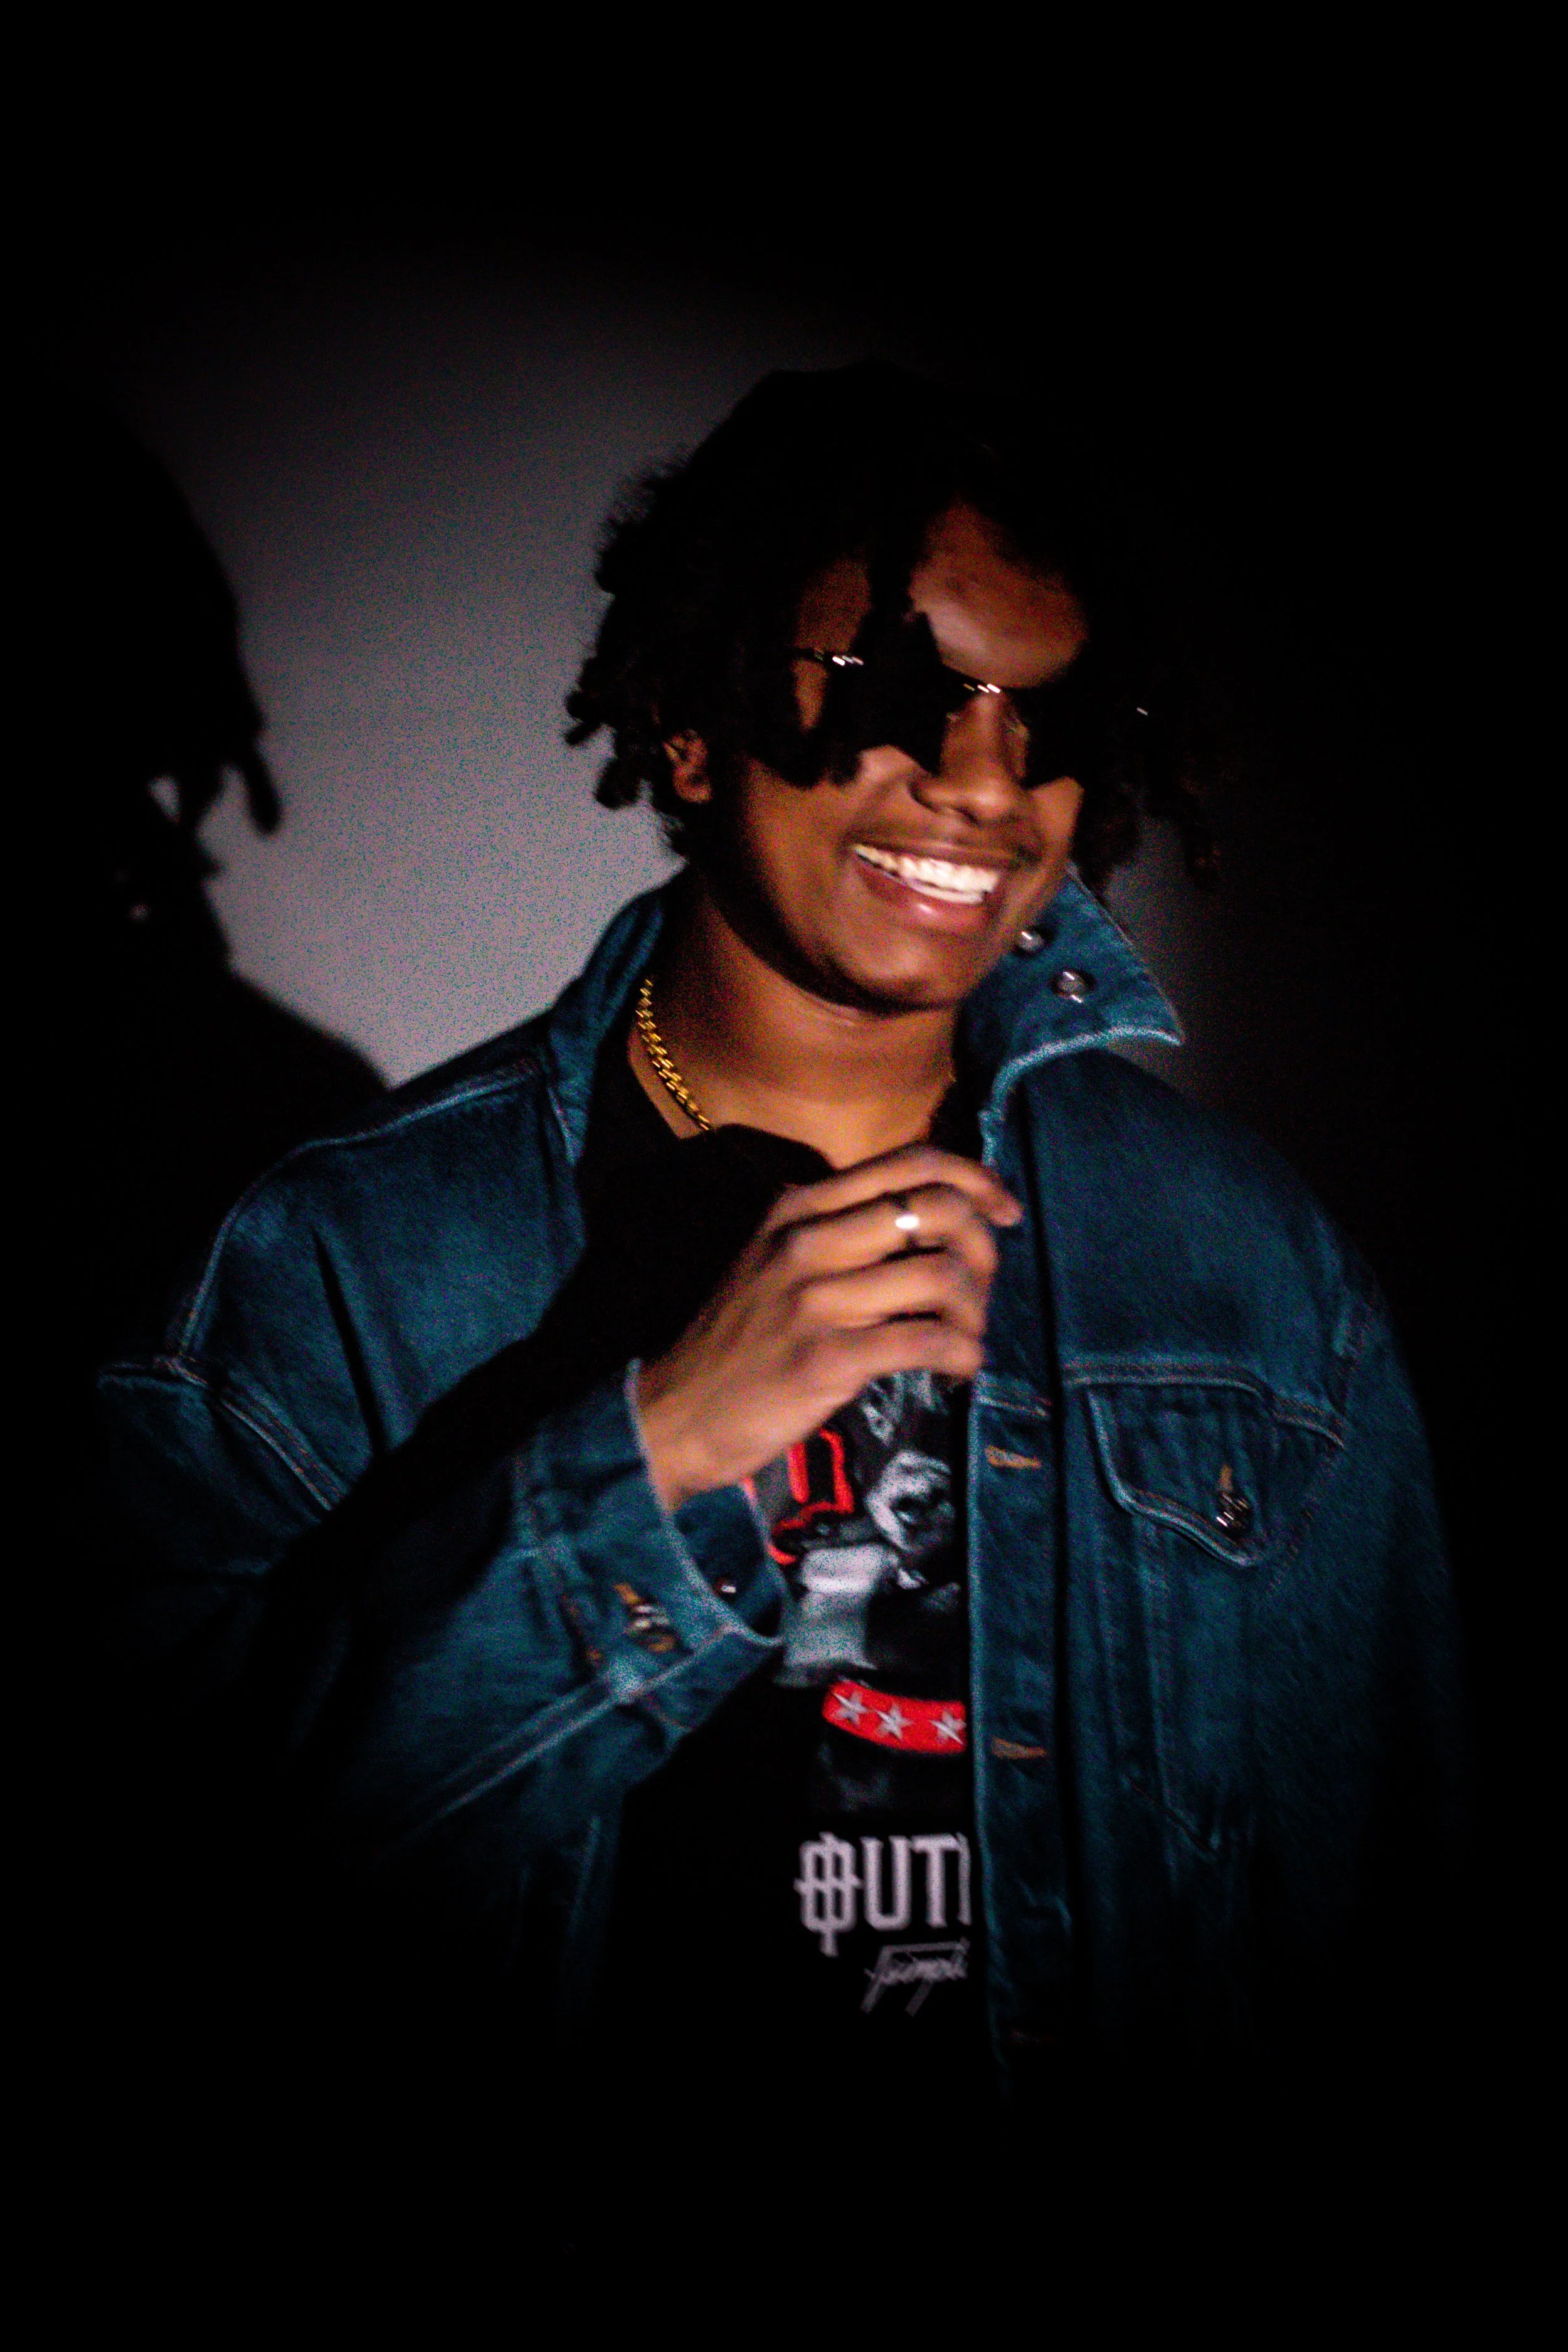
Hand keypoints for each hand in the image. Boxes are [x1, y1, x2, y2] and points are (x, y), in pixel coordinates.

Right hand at [634, 1144, 1021, 1509]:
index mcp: (799, 1207)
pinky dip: (962, 1356)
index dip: (977, 1179)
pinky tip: (957, 1370)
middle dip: (983, 1250)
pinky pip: (926, 1341)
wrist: (675, 1414)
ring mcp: (813, 1298)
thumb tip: (938, 1221)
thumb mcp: (775, 1261)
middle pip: (937, 1208)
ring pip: (940, 1275)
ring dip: (974, 1312)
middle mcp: (806, 1240)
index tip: (1005, 1213)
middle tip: (980, 1292)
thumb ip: (841, 1231)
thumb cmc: (740, 1342)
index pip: (910, 1163)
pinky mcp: (825, 1358)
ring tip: (964, 1338)